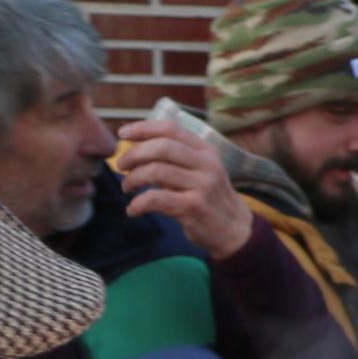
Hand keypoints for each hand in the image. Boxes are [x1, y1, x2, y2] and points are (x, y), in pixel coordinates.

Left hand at [111, 120, 253, 258]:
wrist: (236, 230)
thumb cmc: (210, 198)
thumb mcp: (201, 170)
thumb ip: (176, 156)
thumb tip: (136, 145)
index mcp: (206, 151)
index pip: (171, 128)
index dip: (143, 128)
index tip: (123, 134)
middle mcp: (207, 165)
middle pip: (161, 147)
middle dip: (133, 154)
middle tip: (121, 166)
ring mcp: (202, 186)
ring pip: (156, 171)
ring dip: (132, 179)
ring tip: (127, 188)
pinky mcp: (194, 207)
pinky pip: (156, 199)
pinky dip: (137, 204)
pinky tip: (133, 210)